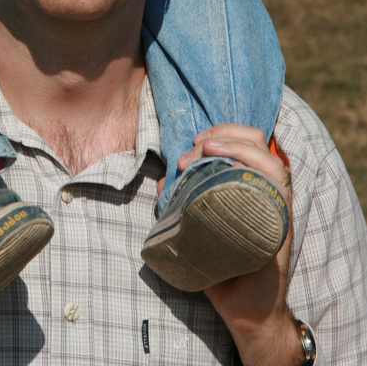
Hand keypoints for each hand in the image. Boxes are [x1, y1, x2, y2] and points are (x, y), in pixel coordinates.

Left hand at [175, 125, 301, 365]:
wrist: (243, 311)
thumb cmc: (221, 268)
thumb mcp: (198, 228)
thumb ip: (183, 205)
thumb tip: (162, 181)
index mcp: (251, 186)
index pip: (248, 140)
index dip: (222, 130)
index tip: (194, 141)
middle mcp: (268, 191)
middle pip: (257, 140)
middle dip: (222, 133)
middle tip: (194, 147)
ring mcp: (276, 207)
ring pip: (268, 157)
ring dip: (234, 144)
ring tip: (205, 148)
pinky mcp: (280, 224)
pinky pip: (280, 185)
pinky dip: (257, 165)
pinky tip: (231, 165)